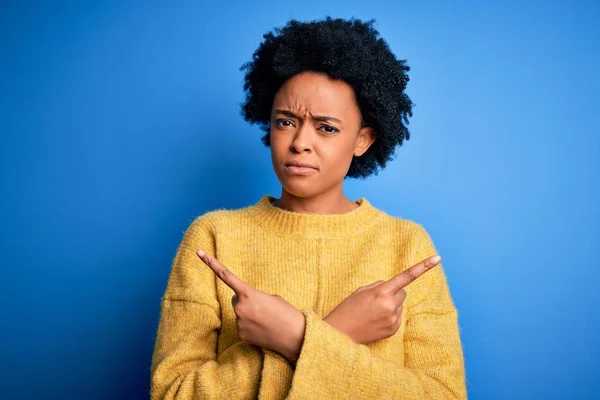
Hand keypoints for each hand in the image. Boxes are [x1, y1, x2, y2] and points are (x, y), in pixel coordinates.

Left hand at [196, 250, 305, 361]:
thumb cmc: (286, 313)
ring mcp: (239, 322)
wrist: (294, 336)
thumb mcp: (272, 297)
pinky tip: (264, 329)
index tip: (199, 252)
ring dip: (250, 315)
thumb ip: (254, 297)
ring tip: (267, 320)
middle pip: (236, 300)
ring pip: (240, 313)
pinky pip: (242, 326)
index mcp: (248, 293)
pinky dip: (251, 327)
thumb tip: (246, 305)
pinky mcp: (241, 335)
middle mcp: (240, 307)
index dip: (211, 263)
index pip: (225, 275)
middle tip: (264, 308)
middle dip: (246, 302)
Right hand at [324, 255, 440, 344]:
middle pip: (402, 292)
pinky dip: (389, 316)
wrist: (339, 334)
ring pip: (399, 305)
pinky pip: (397, 317)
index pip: (406, 276)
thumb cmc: (348, 309)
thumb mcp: (361, 291)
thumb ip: (380, 286)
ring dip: (390, 305)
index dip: (423, 267)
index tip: (437, 258)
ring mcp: (394, 319)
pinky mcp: (393, 330)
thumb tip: (393, 287)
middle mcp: (391, 306)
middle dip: (393, 292)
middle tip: (375, 299)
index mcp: (382, 292)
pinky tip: (375, 320)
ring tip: (373, 312)